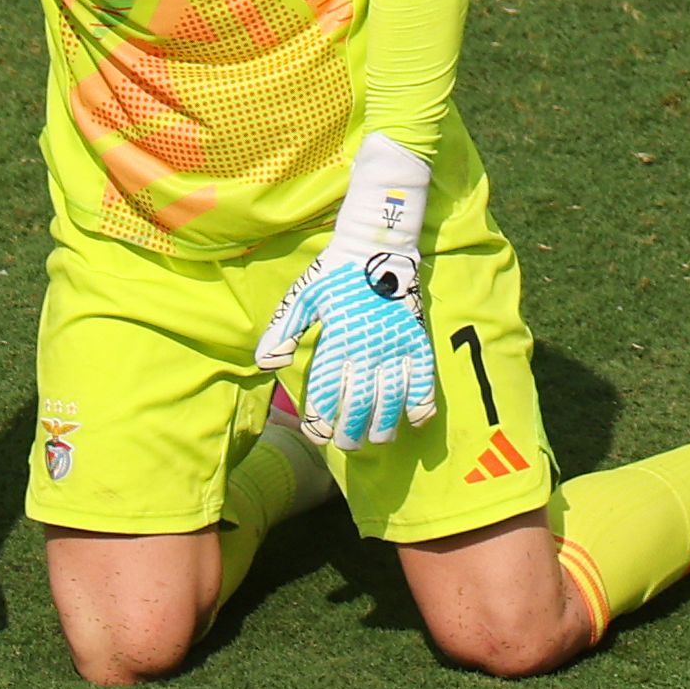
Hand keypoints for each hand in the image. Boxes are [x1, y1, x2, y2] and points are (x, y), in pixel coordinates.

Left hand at [253, 133, 438, 448]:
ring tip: (377, 439)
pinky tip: (416, 421)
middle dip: (350, 430)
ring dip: (383, 424)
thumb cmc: (336, 272)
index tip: (318, 435)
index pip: (326, 391)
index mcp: (336, 338)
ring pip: (391, 398)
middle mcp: (367, 347)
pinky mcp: (416, 340)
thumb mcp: (301, 296)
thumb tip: (266, 365)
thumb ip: (283, 331)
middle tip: (346, 444)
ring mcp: (395, 345)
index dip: (320, 419)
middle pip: (358, 402)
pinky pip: (423, 379)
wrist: (378, 243)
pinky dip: (421, 403)